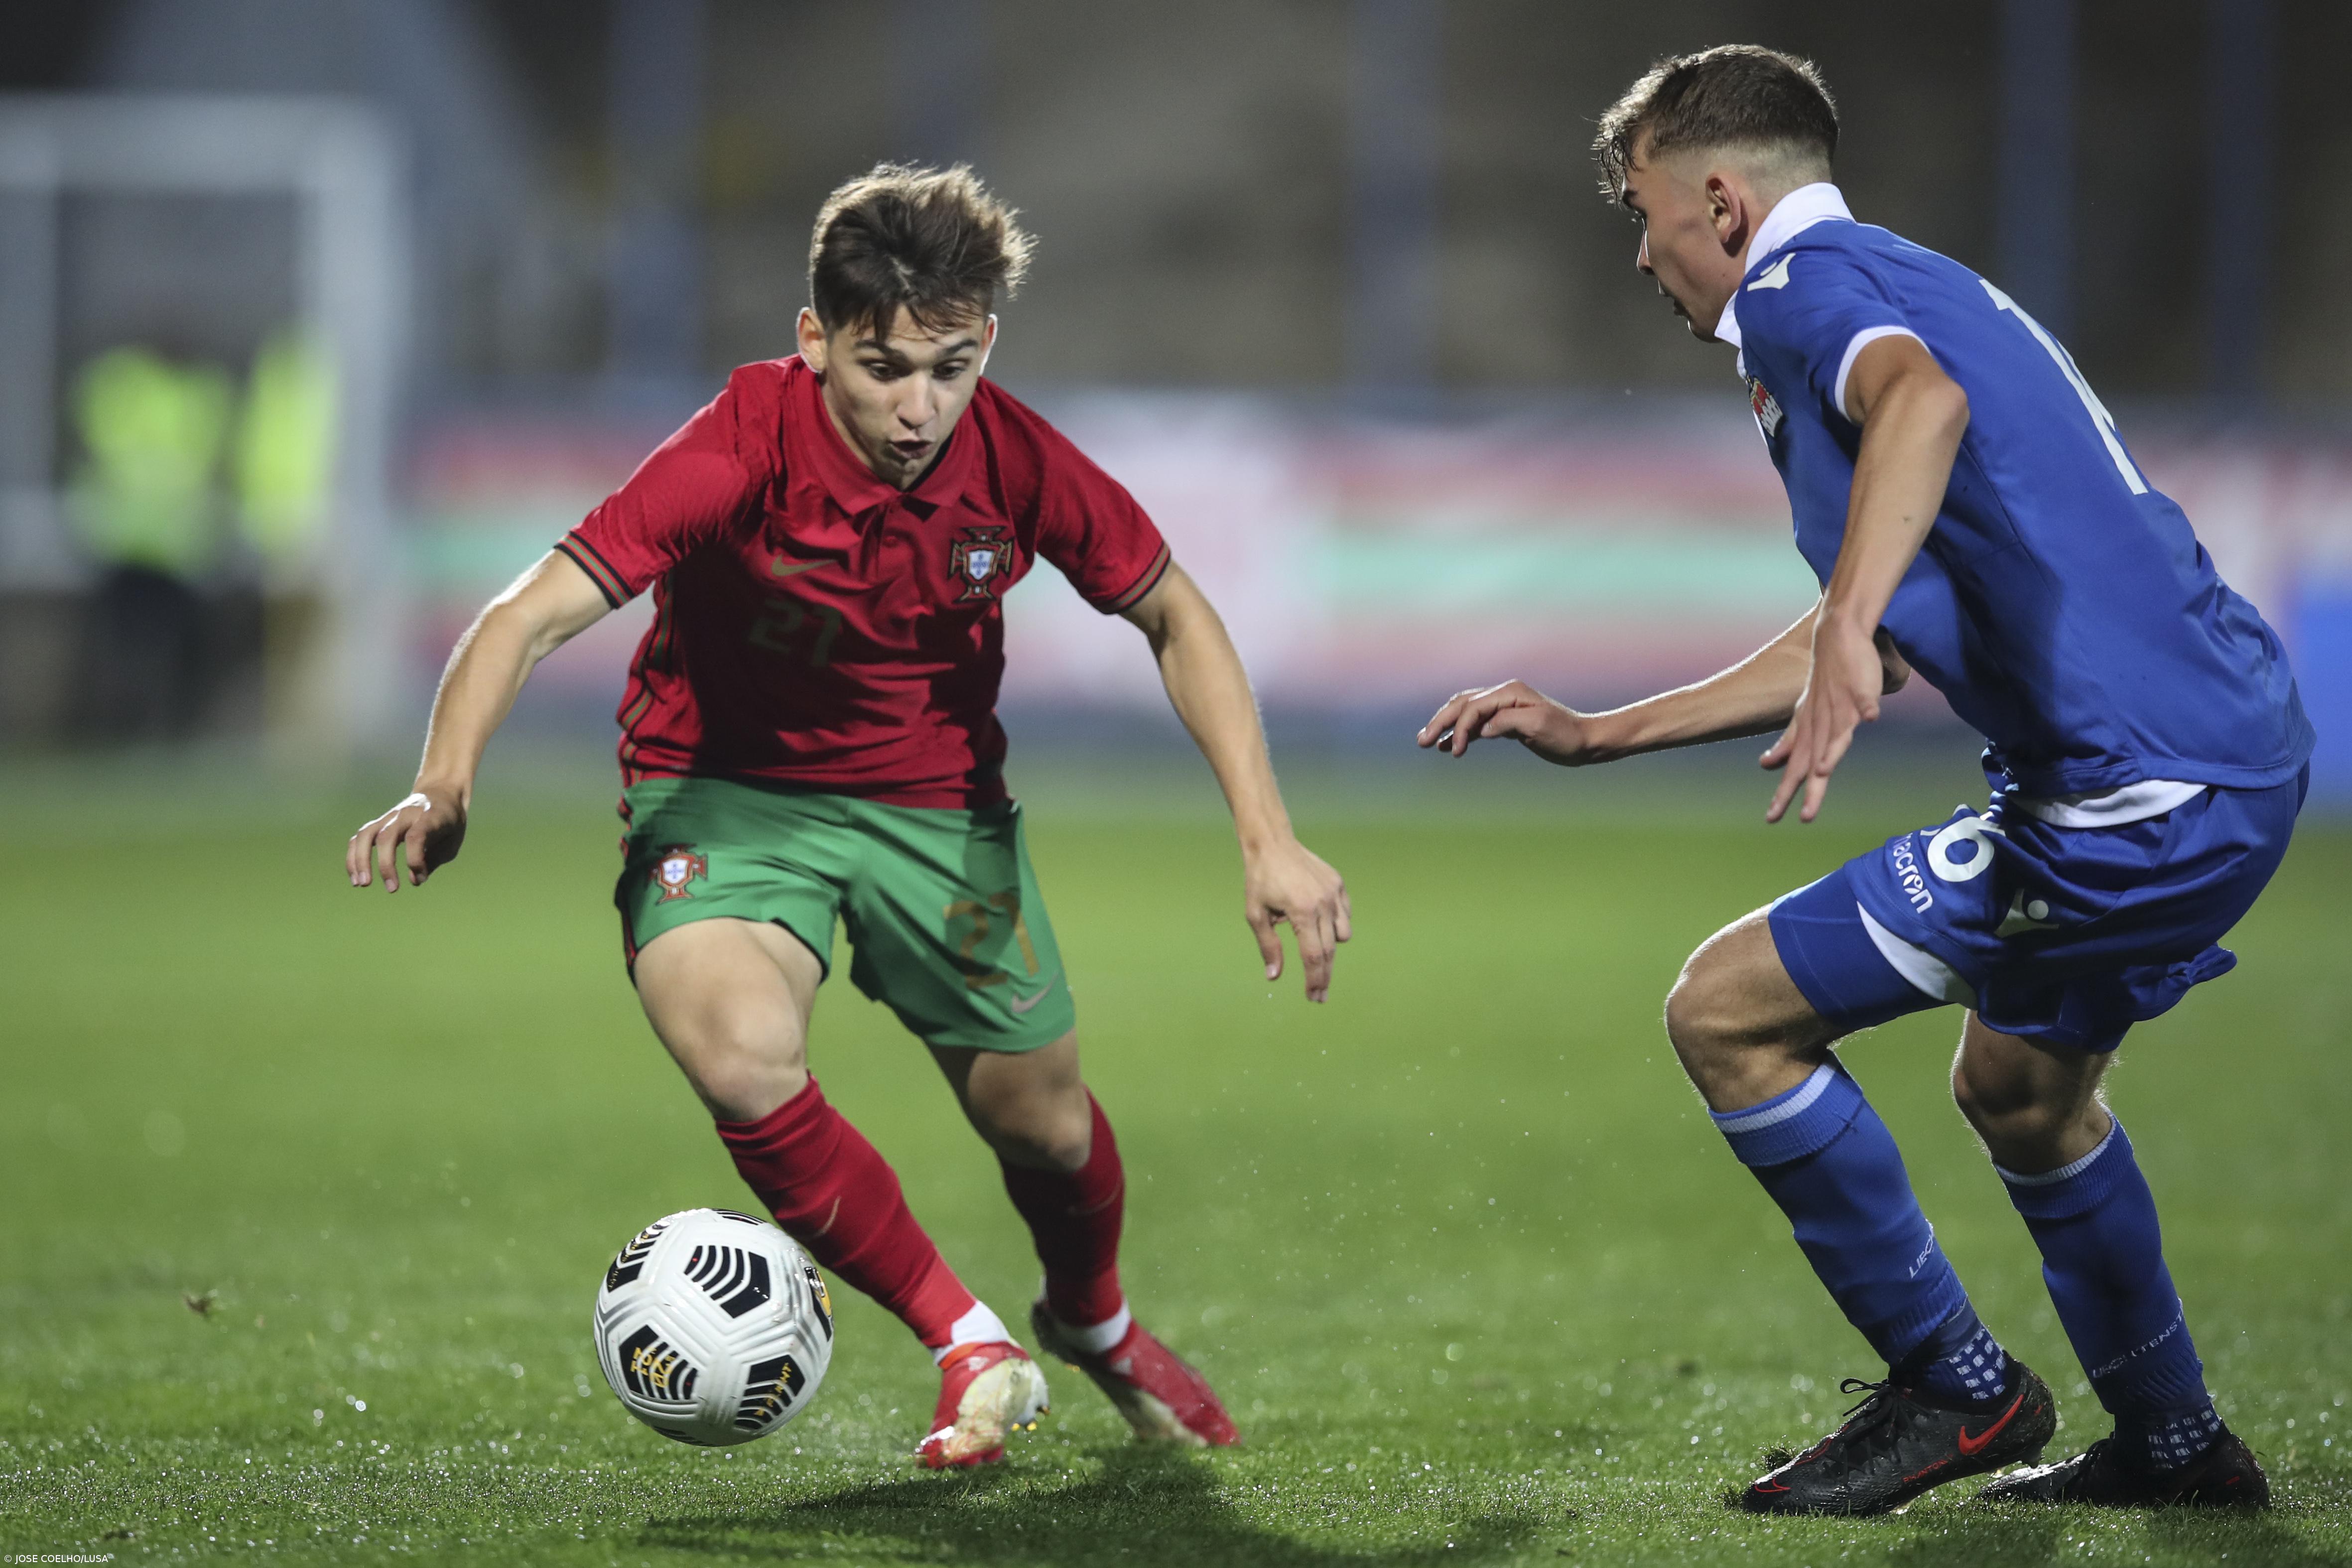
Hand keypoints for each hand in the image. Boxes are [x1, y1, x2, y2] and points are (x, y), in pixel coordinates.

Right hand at [347, 787, 467, 891]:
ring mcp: (389, 817)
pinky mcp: (378, 822)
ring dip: (360, 860)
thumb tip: (414, 880)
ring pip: (365, 835)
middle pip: (386, 837)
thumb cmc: (449, 822)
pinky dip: (353, 857)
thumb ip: (434, 860)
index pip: (416, 836)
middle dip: (385, 865)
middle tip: (392, 889)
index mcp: (430, 817)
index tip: (421, 877)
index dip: (415, 860)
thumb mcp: (452, 841)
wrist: (440, 792)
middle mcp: (406, 814)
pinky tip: (356, 878)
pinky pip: (359, 838)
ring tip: (362, 884)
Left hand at [1244, 837, 1350, 1002]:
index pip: (1313, 957)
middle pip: (1329, 952)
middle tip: (1319, 995)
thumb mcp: (1255, 915)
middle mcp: (1322, 904)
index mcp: (1301, 912)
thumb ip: (1268, 947)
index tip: (1313, 997)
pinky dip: (1336, 925)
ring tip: (1314, 948)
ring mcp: (1334, 893)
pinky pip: (1345, 915)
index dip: (1314, 980)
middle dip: (1324, 976)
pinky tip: (1320, 924)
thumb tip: (1273, 977)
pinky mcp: (1338, 884)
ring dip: (1331, 948)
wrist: (1272, 843)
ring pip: (1343, 935)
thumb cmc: (1259, 880)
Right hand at [1416, 680, 1596, 763]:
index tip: (1455, 752)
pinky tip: (1449, 746)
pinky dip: (1461, 733)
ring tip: (1427, 741)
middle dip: (1441, 722)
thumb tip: (1481, 729)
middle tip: (1422, 741)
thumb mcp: (1538, 726)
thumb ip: (1506, 723)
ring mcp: (1504, 706)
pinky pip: (1477, 723)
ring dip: (1446, 725)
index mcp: (1509, 693)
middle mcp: (1503, 695)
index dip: (1459, 728)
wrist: (1586, 741)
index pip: (1472, 707)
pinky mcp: (1506, 720)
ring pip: (1465, 712)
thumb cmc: (1565, 735)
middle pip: (1462, 705)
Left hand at [1761, 614, 1882, 822]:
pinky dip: (1866, 707)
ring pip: (1836, 734)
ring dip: (1832, 753)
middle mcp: (1821, 724)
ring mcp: (1841, 707)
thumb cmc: (1822, 684)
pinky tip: (1871, 716)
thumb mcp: (1802, 717)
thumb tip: (1766, 765)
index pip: (1794, 768)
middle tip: (1802, 816)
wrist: (1836, 641)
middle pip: (1813, 760)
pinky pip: (1863, 700)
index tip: (1771, 819)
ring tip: (1824, 772)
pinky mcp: (1860, 690)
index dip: (1784, 793)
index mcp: (1808, 732)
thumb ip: (1788, 743)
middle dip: (1807, 787)